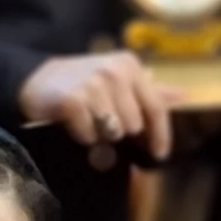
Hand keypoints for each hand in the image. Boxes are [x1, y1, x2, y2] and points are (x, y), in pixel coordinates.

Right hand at [21, 52, 179, 160]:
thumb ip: (150, 91)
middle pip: (134, 125)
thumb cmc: (84, 83)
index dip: (160, 134)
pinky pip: (89, 135)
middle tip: (102, 121)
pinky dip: (83, 135)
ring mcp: (93, 84)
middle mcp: (114, 71)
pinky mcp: (73, 100)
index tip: (160, 154)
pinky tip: (74, 124)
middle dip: (120, 131)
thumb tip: (183, 95)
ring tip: (88, 121)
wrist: (37, 80)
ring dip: (101, 134)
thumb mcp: (120, 80)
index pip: (156, 107)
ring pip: (113, 132)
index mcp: (130, 66)